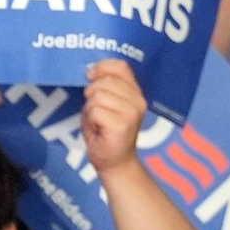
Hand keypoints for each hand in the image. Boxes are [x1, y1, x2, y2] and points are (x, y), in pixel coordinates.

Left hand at [82, 59, 145, 175]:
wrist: (115, 163)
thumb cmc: (107, 132)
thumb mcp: (107, 102)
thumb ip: (105, 84)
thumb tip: (90, 71)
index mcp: (136, 93)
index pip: (121, 66)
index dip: (102, 67)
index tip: (91, 77)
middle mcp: (138, 102)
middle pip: (105, 81)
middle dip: (93, 94)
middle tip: (97, 112)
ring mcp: (131, 114)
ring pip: (98, 96)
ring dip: (91, 110)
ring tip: (98, 123)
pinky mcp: (122, 125)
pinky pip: (95, 111)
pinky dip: (91, 121)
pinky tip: (99, 130)